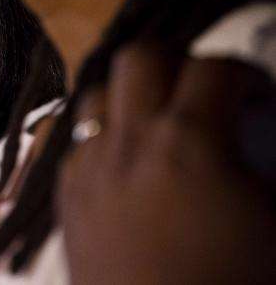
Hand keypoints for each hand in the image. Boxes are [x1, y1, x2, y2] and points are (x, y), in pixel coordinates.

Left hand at [57, 44, 275, 284]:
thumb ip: (262, 165)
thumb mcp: (274, 223)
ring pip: (96, 96)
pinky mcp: (67, 203)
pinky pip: (77, 146)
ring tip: (164, 125)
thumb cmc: (234, 282)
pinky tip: (132, 169)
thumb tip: (252, 145)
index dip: (246, 75)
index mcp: (187, 143)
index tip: (260, 98)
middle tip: (206, 94)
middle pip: (140, 60)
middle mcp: (127, 146)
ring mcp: (89, 172)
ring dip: (131, 97)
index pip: (215, 70)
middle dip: (178, 63)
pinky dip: (104, 140)